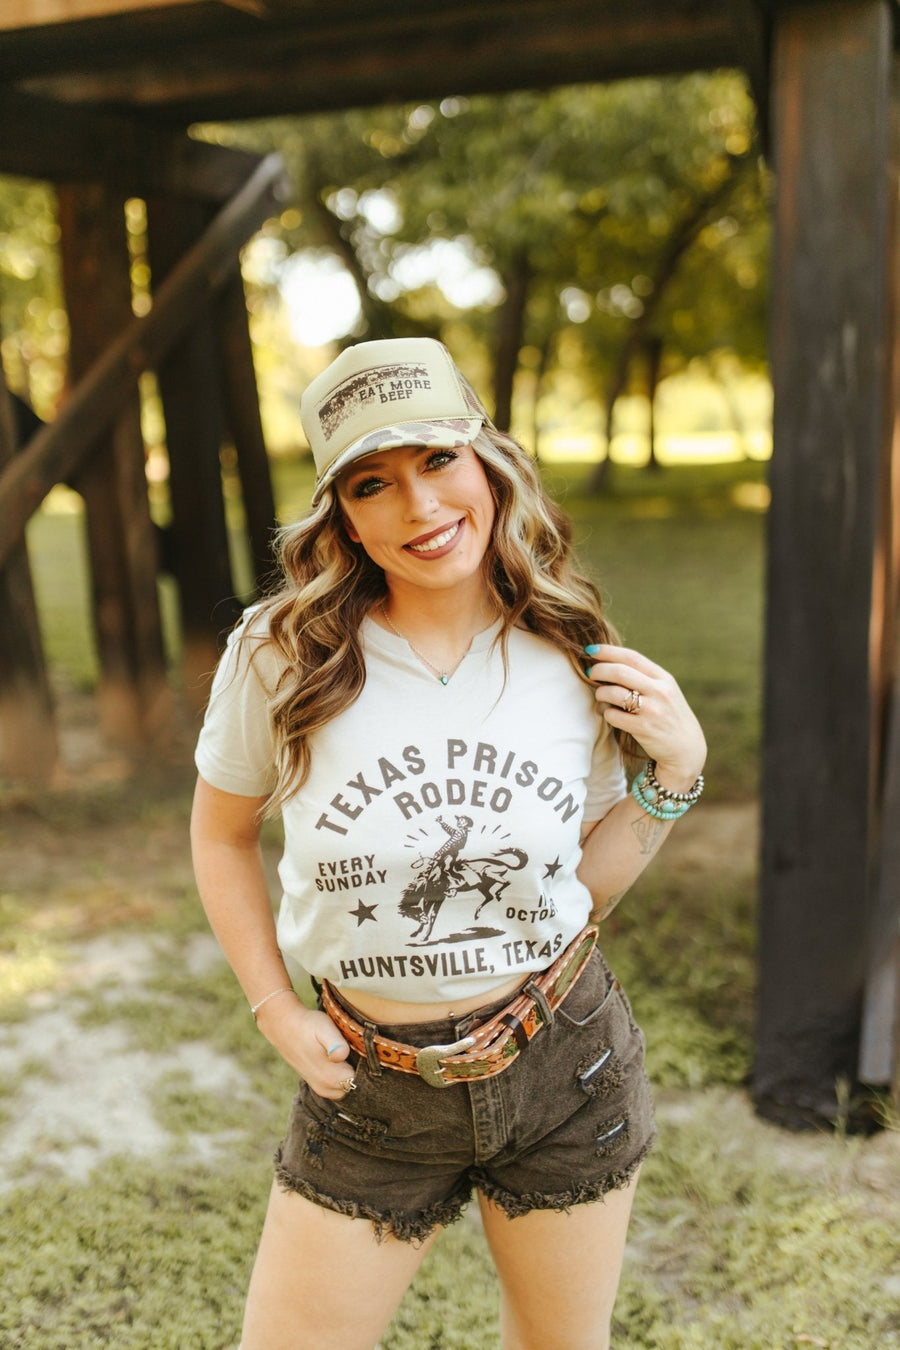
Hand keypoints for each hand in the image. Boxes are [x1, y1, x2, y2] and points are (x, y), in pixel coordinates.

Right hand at [255, 995, 356, 1098]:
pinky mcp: (316, 1083)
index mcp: (331, 1077)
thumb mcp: (324, 1027)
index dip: (365, 1066)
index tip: (360, 1051)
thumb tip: (341, 1056)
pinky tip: (336, 1058)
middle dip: (357, 1071)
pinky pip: (336, 1086)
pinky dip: (340, 1075)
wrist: (283, 1025)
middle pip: (354, 1086)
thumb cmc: (307, 1025)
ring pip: (346, 1087)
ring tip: (344, 1052)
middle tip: (352, 1050)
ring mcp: (320, 1087)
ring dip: (348, 1073)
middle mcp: (326, 1088)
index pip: (361, 1081)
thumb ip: (336, 1043)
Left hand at [585, 643, 706, 789]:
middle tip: (590, 672)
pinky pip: (613, 715)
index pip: (632, 657)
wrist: (686, 749)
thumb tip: (609, 663)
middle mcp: (660, 692)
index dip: (608, 651)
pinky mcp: (644, 728)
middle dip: (599, 670)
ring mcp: (652, 710)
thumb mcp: (665, 692)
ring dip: (601, 693)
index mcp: (664, 678)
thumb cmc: (669, 716)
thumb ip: (644, 677)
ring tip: (601, 696)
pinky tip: (610, 714)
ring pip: (613, 693)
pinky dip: (606, 713)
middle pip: (620, 672)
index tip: (591, 650)